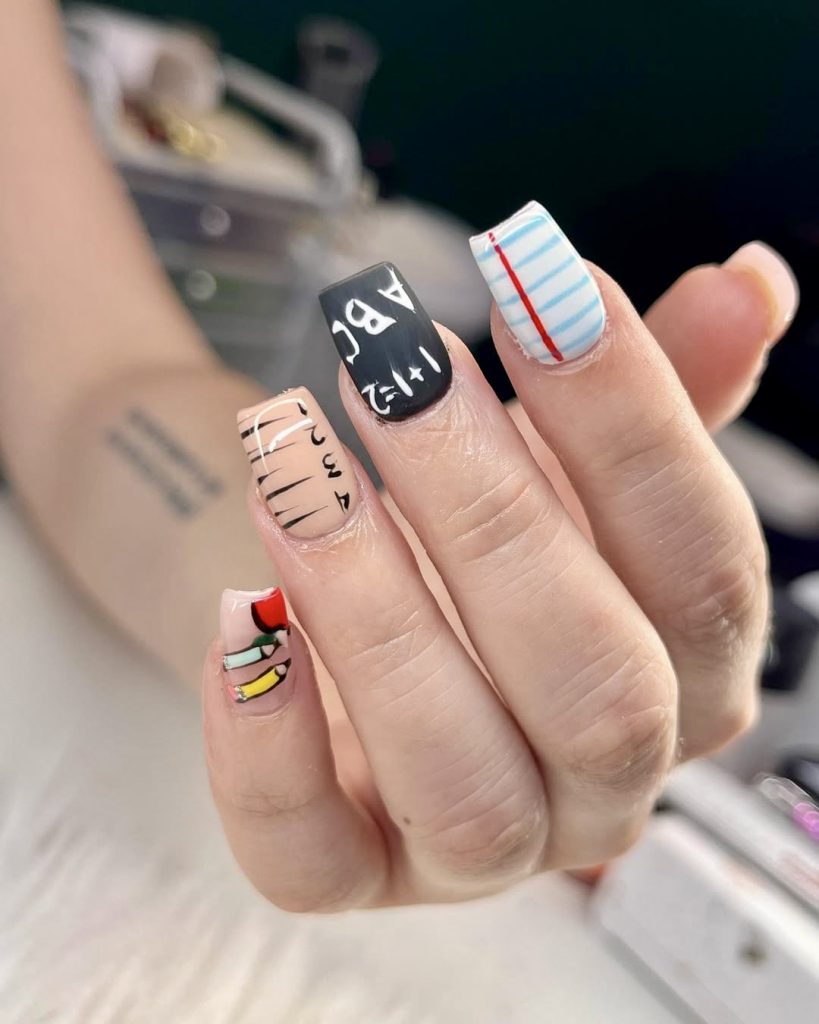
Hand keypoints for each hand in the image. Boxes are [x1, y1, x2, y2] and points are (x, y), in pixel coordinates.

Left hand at [204, 214, 796, 911]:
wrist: (334, 588)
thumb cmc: (463, 526)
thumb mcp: (562, 458)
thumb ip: (659, 392)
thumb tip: (752, 283)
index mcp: (684, 679)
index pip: (706, 573)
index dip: (636, 426)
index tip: (541, 285)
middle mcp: (599, 784)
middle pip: (597, 687)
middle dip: (494, 513)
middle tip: (395, 366)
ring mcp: (471, 849)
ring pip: (459, 778)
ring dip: (374, 611)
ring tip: (297, 469)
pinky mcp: (345, 867)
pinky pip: (310, 860)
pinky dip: (266, 743)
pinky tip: (237, 612)